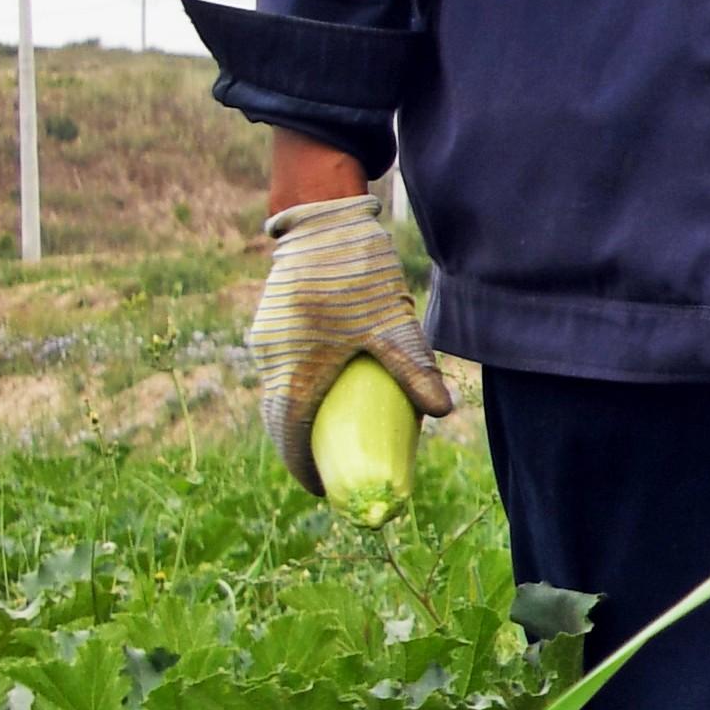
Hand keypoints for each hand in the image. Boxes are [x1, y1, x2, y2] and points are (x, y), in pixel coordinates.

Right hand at [246, 187, 447, 493]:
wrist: (321, 222)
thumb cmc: (356, 275)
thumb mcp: (392, 326)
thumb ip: (414, 370)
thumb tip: (444, 412)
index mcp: (292, 372)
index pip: (289, 436)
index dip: (304, 467)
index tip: (323, 488)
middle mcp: (268, 362)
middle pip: (278, 418)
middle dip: (300, 447)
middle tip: (329, 469)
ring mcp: (265, 341)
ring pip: (275, 392)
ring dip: (296, 417)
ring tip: (328, 436)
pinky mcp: (270, 324)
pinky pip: (278, 370)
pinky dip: (294, 390)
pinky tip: (323, 392)